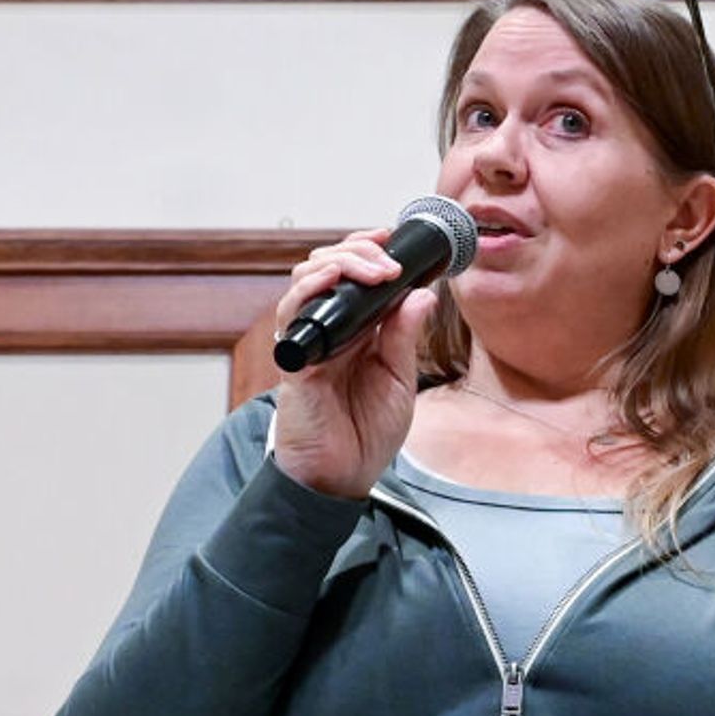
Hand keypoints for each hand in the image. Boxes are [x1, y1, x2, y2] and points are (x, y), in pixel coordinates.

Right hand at [262, 229, 433, 498]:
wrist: (343, 477)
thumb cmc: (366, 433)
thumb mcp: (399, 380)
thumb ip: (404, 337)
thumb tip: (422, 294)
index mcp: (357, 331)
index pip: (356, 275)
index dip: (370, 250)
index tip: (395, 237)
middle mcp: (330, 330)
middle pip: (330, 266)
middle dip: (360, 250)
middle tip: (390, 256)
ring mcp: (309, 341)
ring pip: (307, 279)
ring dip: (340, 262)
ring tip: (374, 267)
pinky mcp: (294, 360)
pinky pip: (292, 314)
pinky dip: (310, 290)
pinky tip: (333, 279)